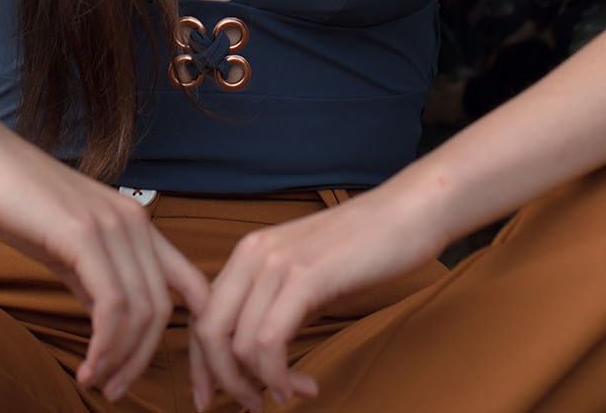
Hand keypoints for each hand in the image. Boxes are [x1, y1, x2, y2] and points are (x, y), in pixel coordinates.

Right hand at [0, 113, 208, 402]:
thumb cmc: (20, 202)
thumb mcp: (70, 249)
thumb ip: (97, 282)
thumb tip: (113, 328)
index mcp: (138, 224)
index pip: (193, 284)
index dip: (200, 338)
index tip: (188, 386)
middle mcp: (136, 221)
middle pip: (165, 309)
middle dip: (143, 360)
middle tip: (115, 391)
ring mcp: (113, 224)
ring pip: (141, 311)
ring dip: (121, 360)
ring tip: (97, 383)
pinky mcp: (83, 233)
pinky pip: (112, 304)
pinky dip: (104, 346)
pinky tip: (87, 366)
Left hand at [190, 178, 444, 409]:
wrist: (406, 212)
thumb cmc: (362, 249)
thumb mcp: (305, 278)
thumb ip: (277, 307)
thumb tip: (257, 358)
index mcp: (248, 252)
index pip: (202, 314)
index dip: (200, 364)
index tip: (209, 398)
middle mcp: (253, 253)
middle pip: (208, 331)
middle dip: (222, 380)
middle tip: (252, 405)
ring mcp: (276, 262)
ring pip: (237, 343)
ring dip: (259, 384)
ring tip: (290, 393)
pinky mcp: (305, 275)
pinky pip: (269, 341)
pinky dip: (278, 376)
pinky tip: (302, 385)